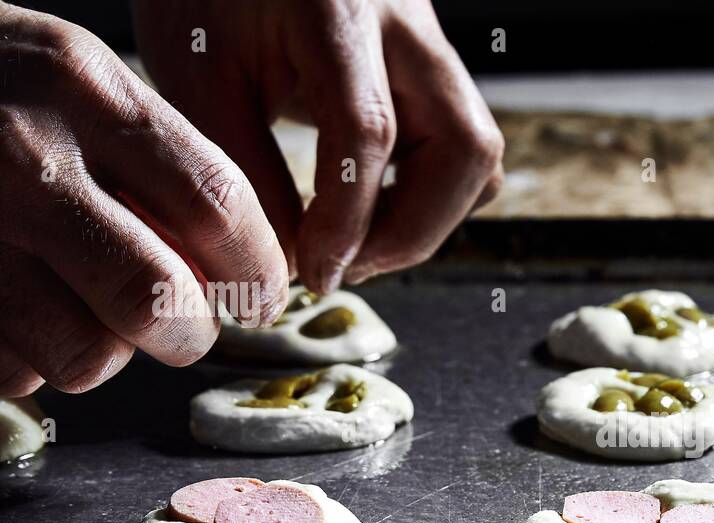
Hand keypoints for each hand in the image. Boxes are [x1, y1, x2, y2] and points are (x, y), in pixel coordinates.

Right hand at [0, 5, 287, 397]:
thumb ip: (160, 162)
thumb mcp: (80, 82)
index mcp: (84, 92)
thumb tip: (236, 269)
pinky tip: (19, 308)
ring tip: (85, 308)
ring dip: (104, 351)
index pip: (217, 207)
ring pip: (86, 355)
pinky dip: (29, 359)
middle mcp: (23, 159)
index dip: (257, 271)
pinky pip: (11, 371)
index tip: (262, 296)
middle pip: (157, 300)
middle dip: (189, 333)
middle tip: (186, 327)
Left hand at [134, 0, 504, 292]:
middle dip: (412, 229)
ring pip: (478, 156)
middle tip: (348, 265)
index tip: (315, 270)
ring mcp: (433, 46)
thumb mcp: (201, 75)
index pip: (369, 130)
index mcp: (337, 12)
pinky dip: (430, 197)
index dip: (348, 219)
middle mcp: (406, 25)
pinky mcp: (436, 71)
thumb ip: (246, 168)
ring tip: (359, 244)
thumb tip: (289, 263)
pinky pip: (465, 150)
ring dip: (428, 218)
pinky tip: (373, 209)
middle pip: (463, 148)